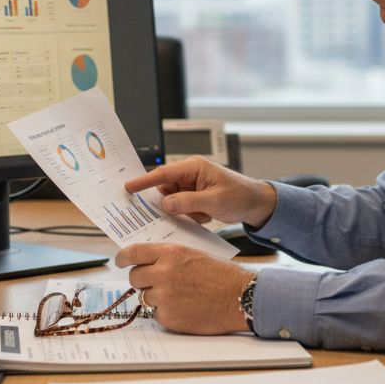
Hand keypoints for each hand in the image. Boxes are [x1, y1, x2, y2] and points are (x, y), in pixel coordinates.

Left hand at [116, 243, 252, 334]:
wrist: (241, 297)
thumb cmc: (222, 275)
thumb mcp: (194, 254)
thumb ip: (169, 256)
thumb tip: (146, 260)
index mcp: (170, 253)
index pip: (133, 253)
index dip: (122, 258)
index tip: (119, 261)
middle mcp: (163, 273)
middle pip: (134, 277)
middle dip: (142, 280)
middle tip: (155, 282)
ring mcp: (165, 297)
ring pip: (145, 297)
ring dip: (156, 297)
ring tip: (180, 295)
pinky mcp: (169, 317)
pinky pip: (157, 313)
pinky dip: (167, 312)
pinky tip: (185, 308)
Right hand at [124, 156, 277, 228]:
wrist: (256, 204)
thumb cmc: (240, 195)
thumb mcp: (215, 200)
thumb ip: (189, 202)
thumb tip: (166, 203)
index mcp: (193, 167)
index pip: (163, 173)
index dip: (144, 181)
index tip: (128, 187)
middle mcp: (189, 175)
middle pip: (164, 189)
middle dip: (167, 203)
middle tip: (169, 211)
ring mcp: (191, 187)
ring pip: (171, 201)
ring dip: (182, 211)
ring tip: (200, 214)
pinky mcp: (193, 198)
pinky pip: (180, 208)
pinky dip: (189, 215)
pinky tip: (205, 216)